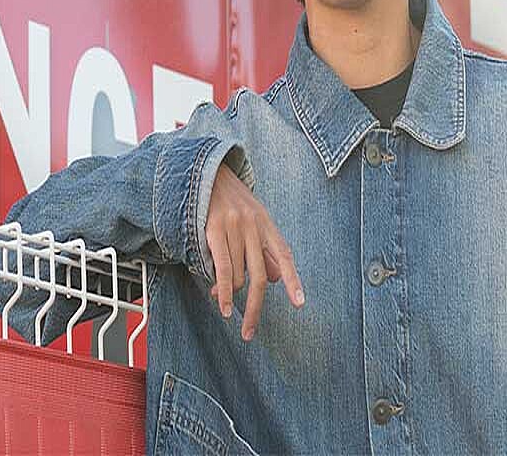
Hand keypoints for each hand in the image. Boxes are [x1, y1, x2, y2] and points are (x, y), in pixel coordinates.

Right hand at [205, 162, 303, 340]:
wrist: (207, 174)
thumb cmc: (231, 203)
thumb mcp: (253, 222)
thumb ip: (264, 250)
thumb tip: (273, 280)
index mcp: (267, 225)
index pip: (284, 256)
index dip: (293, 280)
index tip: (299, 302)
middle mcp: (255, 227)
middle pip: (261, 276)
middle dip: (255, 308)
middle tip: (249, 332)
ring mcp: (235, 228)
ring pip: (237, 275)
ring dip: (229, 294)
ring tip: (222, 301)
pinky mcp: (215, 230)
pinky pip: (223, 268)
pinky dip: (224, 292)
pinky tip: (224, 307)